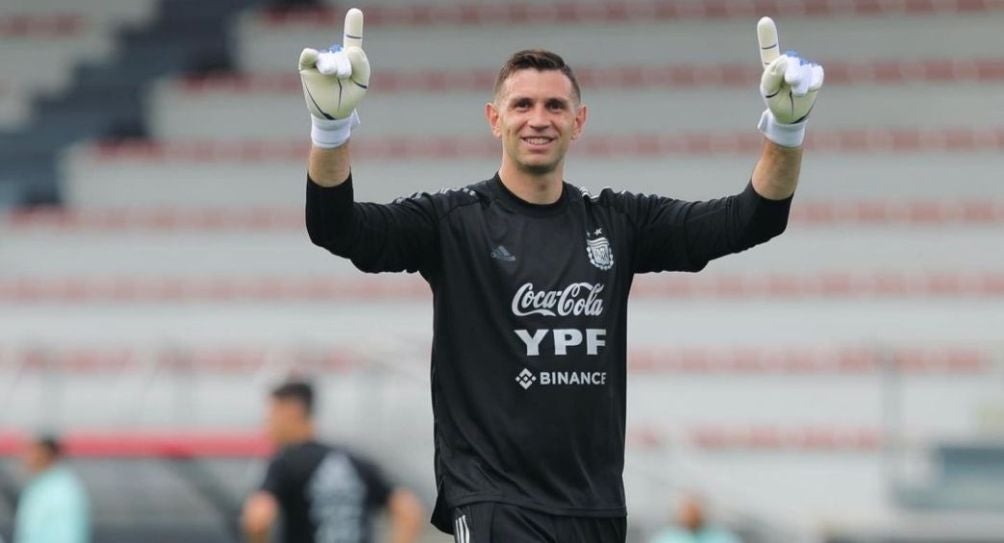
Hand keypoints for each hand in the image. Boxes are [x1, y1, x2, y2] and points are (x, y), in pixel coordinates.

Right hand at [298, 8, 369, 147]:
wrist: (332, 114)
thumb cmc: (348, 97)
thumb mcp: (361, 84)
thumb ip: (362, 66)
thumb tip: (352, 50)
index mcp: (350, 58)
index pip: (352, 40)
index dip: (353, 26)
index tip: (355, 12)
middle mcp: (335, 56)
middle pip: (343, 56)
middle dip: (346, 68)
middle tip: (344, 79)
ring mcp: (321, 61)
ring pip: (328, 59)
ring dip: (332, 67)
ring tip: (333, 75)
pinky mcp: (308, 68)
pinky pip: (308, 57)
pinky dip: (310, 55)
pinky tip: (311, 53)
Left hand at [756, 17, 823, 146]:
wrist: (791, 115)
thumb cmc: (777, 102)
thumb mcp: (769, 93)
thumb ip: (771, 77)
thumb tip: (784, 59)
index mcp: (772, 67)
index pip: (769, 50)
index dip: (768, 36)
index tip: (765, 21)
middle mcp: (788, 63)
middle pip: (790, 62)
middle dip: (792, 73)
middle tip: (791, 82)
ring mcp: (802, 66)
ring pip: (804, 71)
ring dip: (800, 86)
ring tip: (796, 93)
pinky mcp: (815, 72)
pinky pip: (816, 74)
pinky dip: (813, 84)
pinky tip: (809, 88)